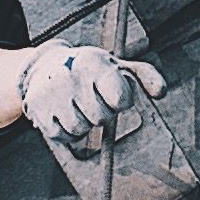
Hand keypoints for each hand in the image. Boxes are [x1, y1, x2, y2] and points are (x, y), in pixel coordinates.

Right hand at [16, 39, 160, 149]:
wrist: (45, 65)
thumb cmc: (90, 69)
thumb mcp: (117, 65)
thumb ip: (145, 76)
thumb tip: (161, 93)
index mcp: (94, 63)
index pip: (120, 98)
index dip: (120, 101)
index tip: (114, 94)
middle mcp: (70, 76)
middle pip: (100, 117)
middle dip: (101, 113)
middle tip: (93, 99)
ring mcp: (52, 94)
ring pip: (80, 129)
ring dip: (84, 123)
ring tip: (78, 105)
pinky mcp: (38, 110)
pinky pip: (62, 136)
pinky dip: (67, 131)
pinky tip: (65, 113)